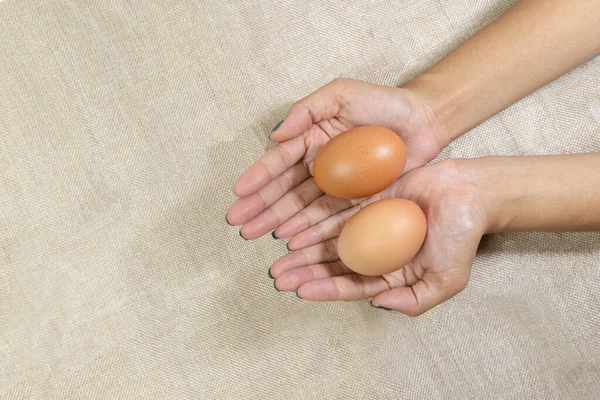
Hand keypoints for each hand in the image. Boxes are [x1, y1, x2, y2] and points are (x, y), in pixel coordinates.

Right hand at [226, 78, 446, 239]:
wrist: (425, 120)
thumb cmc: (384, 102)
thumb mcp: (341, 94)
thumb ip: (306, 110)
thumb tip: (275, 135)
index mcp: (311, 140)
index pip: (279, 162)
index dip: (258, 177)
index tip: (239, 193)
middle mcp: (319, 166)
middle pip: (284, 190)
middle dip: (261, 207)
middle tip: (239, 224)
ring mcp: (337, 188)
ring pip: (301, 208)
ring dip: (279, 222)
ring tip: (257, 236)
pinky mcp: (356, 203)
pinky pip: (329, 219)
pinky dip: (309, 230)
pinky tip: (291, 240)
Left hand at [269, 159, 488, 315]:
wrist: (471, 194)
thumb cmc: (461, 236)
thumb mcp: (447, 280)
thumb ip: (415, 300)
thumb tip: (377, 305)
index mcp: (390, 275)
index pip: (351, 286)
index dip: (324, 289)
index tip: (300, 290)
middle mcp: (375, 252)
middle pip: (333, 265)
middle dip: (304, 271)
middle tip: (277, 276)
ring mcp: (369, 226)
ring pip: (328, 240)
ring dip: (303, 248)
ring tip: (279, 254)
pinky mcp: (366, 201)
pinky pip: (335, 212)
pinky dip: (315, 220)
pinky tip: (295, 226)